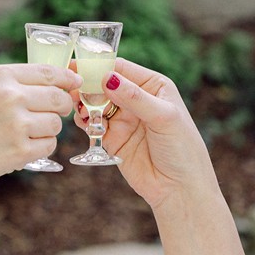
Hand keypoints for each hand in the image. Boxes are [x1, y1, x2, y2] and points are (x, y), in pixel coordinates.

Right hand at [0, 62, 81, 190]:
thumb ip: (21, 81)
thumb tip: (69, 80)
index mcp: (1, 76)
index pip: (49, 72)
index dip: (67, 79)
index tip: (75, 83)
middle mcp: (10, 97)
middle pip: (60, 98)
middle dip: (62, 106)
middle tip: (52, 111)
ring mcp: (16, 124)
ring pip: (57, 124)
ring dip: (48, 129)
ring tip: (25, 131)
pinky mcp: (21, 150)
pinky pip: (50, 145)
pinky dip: (41, 146)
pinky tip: (22, 145)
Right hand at [76, 58, 216, 210]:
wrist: (180, 189)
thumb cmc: (182, 149)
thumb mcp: (163, 118)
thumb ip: (135, 97)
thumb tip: (108, 78)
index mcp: (153, 86)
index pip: (121, 69)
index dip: (99, 66)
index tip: (78, 66)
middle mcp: (136, 99)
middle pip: (104, 85)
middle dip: (87, 85)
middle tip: (72, 89)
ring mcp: (123, 119)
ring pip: (95, 103)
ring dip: (84, 103)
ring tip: (78, 107)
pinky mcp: (112, 139)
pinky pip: (93, 124)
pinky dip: (85, 121)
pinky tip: (83, 122)